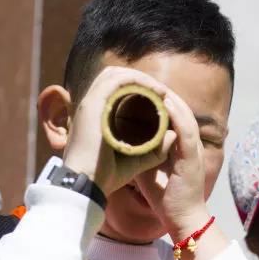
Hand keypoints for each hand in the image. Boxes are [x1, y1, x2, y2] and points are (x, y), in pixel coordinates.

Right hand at [63, 66, 176, 196]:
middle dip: (141, 79)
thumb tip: (173, 135)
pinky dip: (138, 81)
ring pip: (116, 74)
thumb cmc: (106, 177)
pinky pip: (117, 81)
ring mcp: (90, 103)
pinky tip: (156, 91)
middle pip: (115, 75)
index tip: (160, 97)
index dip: (138, 87)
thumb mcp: (136, 159)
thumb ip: (154, 147)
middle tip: (162, 91)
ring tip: (161, 90)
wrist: (85, 186)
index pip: (115, 88)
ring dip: (141, 78)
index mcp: (96, 115)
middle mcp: (91, 105)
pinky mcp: (92, 105)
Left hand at [133, 88, 228, 259]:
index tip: (141, 88)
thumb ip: (141, 152)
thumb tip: (121, 139)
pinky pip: (187, 130)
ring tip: (154, 84)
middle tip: (146, 80)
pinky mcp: (193, 157)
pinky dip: (177, 114)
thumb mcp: (148, 169)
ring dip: (170, 98)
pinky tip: (165, 102)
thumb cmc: (166, 198)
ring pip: (185, 114)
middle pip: (179, 109)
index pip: (172, 115)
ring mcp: (193, 149)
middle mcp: (189, 143)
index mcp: (180, 144)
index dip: (158, 99)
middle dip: (163, 93)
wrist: (182, 220)